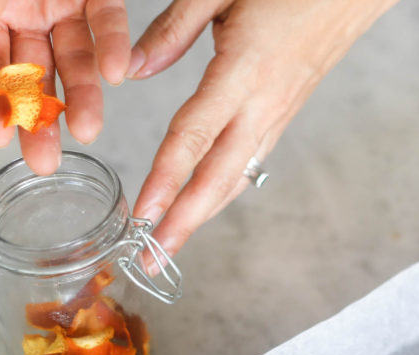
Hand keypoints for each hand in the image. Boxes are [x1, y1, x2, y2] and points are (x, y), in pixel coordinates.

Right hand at [0, 0, 131, 173]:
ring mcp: (66, 8)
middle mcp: (29, 17)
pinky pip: (108, 21)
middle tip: (45, 162)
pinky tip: (115, 75)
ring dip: (83, 99)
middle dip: (38, 122)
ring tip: (87, 131)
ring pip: (76, 60)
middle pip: (34, 78)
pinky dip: (114, 48)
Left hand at [128, 0, 397, 255]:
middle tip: (153, 261)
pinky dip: (223, 192)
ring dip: (202, 216)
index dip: (165, 181)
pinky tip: (204, 205)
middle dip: (183, 224)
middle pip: (218, 178)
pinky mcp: (285, 114)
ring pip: (236, 178)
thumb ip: (172, 29)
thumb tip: (132, 70)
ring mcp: (278, 114)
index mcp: (243, 72)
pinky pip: (249, 163)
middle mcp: (263, 105)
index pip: (194, 139)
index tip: (141, 216)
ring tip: (170, 245)